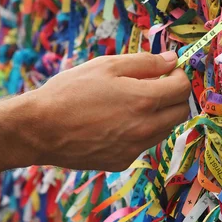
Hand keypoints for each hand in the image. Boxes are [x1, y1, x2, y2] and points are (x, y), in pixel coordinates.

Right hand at [17, 51, 190, 170]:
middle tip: (158, 85)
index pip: (182, 89)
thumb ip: (145, 62)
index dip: (180, 76)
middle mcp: (145, 128)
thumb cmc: (70, 91)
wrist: (39, 130)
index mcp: (144, 100)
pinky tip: (116, 122)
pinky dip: (140, 131)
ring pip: (164, 130)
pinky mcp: (122, 161)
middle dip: (175, 96)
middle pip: (181, 112)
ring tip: (134, 102)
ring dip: (160, 114)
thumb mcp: (107, 66)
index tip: (170, 70)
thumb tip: (172, 60)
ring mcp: (135, 148)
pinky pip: (143, 144)